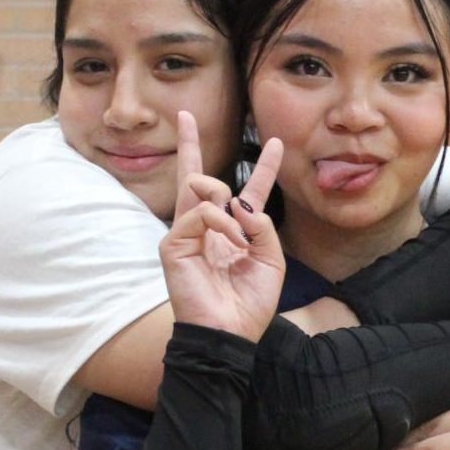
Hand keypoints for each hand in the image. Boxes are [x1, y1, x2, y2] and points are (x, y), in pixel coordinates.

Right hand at [160, 111, 285, 340]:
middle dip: (191, 144)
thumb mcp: (271, 260)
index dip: (262, 168)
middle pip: (197, 177)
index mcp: (233, 233)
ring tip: (239, 235)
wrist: (230, 334)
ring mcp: (186, 235)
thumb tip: (241, 200)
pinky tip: (231, 244)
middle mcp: (207, 229)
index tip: (275, 143)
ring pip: (200, 187)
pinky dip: (221, 224)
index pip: (246, 193)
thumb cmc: (249, 304)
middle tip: (185, 116)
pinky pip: (199, 213)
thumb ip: (262, 225)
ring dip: (228, 205)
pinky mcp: (173, 243)